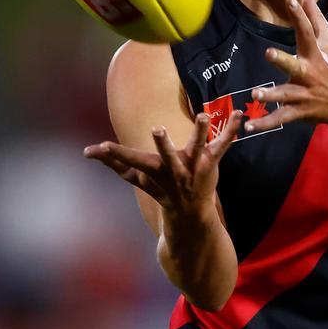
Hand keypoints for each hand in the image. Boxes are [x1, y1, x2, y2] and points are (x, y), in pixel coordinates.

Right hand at [84, 110, 242, 214]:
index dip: (115, 155)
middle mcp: (173, 169)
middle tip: (157, 129)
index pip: (131, 161)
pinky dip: (231, 130)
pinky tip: (240, 116)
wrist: (190, 213)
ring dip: (201, 131)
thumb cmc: (159, 188)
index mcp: (153, 170)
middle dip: (163, 144)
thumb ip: (113, 162)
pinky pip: (222, 145)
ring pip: (198, 147)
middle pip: (167, 156)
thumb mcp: (136, 177)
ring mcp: (194, 166)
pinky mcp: (211, 162)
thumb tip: (87, 152)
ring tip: (205, 115)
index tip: (100, 147)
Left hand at [244, 0, 327, 134]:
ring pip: (285, 95)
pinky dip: (265, 123)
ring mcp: (304, 94)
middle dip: (282, 60)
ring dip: (271, 95)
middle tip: (268, 53)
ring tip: (255, 95)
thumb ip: (315, 18)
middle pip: (295, 66)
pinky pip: (280, 118)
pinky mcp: (299, 111)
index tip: (291, 0)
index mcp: (315, 55)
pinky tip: (249, 127)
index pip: (307, 32)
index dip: (300, 16)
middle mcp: (309, 74)